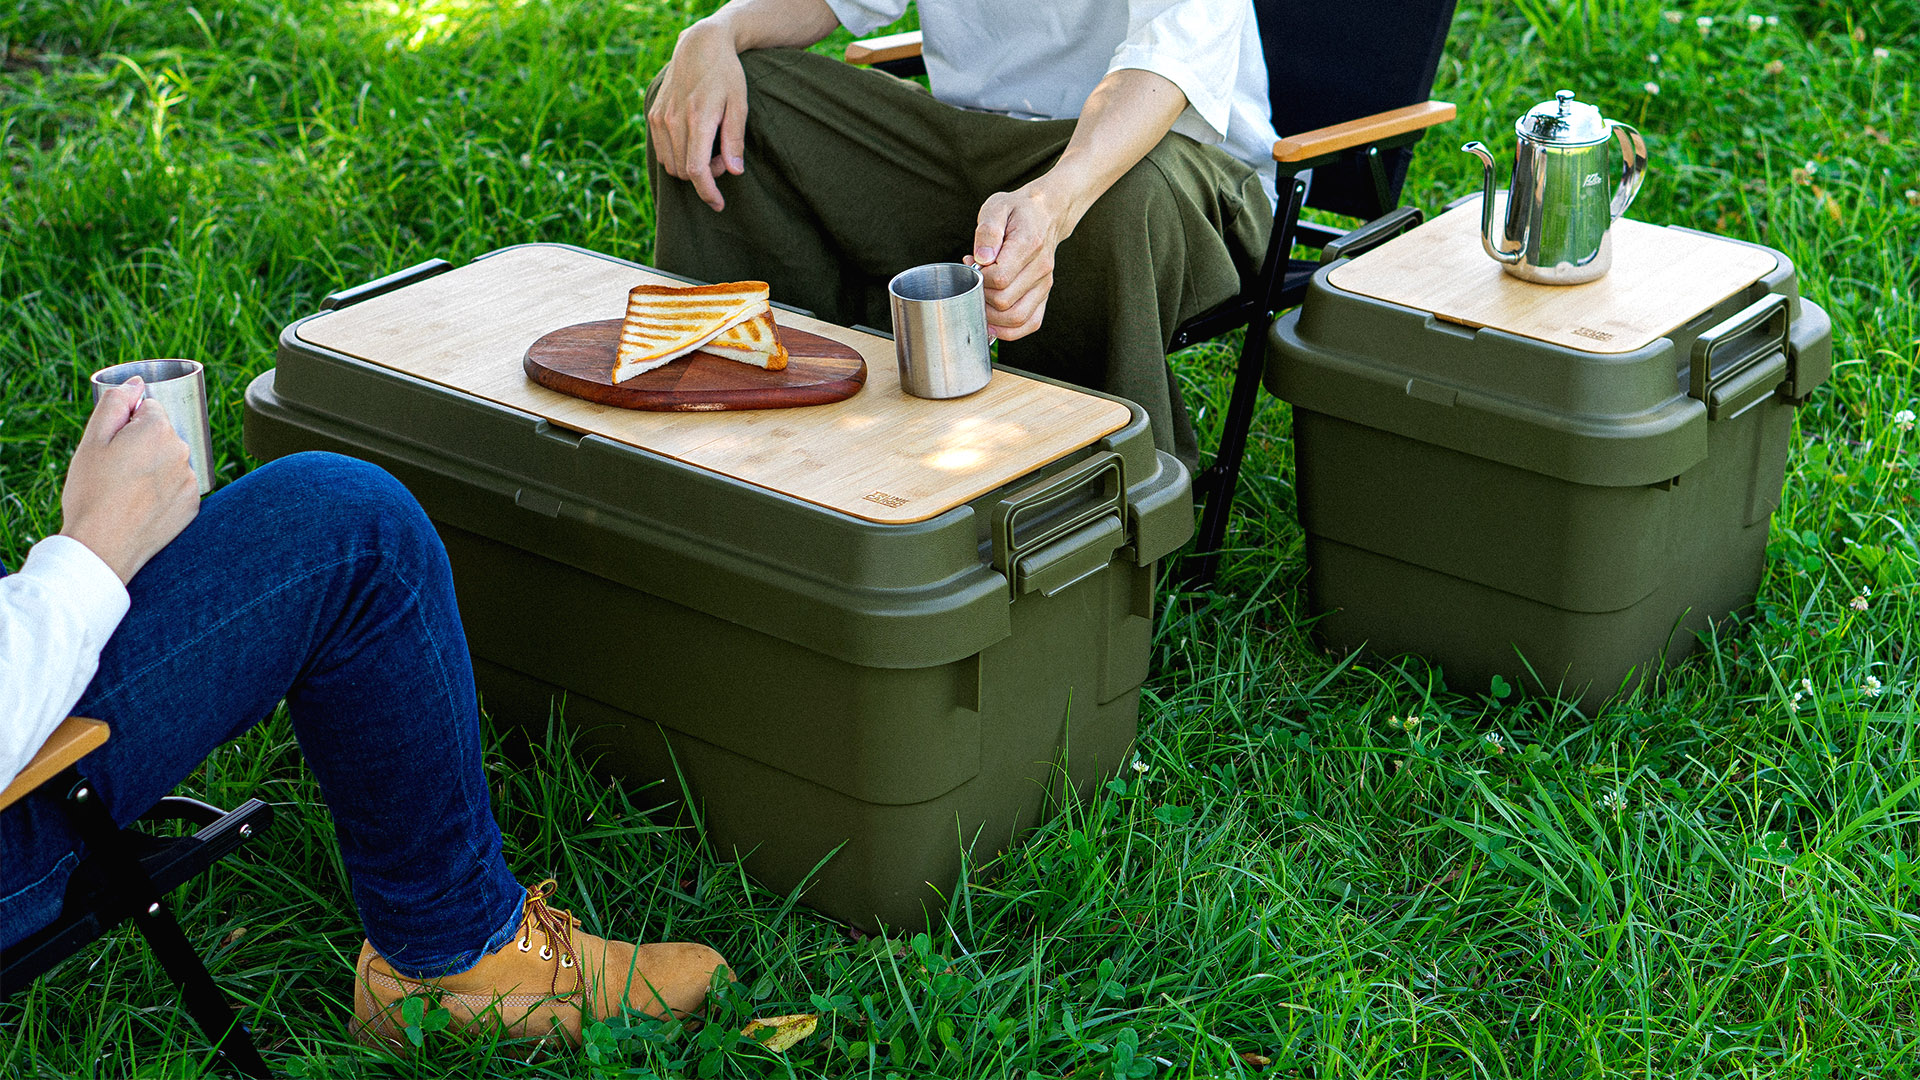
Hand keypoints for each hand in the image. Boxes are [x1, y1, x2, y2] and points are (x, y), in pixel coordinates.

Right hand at [59, 379, 199, 584]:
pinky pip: (178, 487)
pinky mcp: (194, 504)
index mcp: (158, 429)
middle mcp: (183, 451)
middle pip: (162, 435)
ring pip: (170, 461)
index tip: (112, 446)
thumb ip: (116, 404)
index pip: (149, 409)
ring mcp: (191, 479)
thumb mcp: (93, 441)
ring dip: (154, 468)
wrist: (102, 546)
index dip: (126, 425)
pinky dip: (163, 491)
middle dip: (141, 445)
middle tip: (116, 471)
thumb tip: (138, 383)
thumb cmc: (92, 491)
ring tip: (127, 490)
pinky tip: (142, 505)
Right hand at [647, 20, 749, 211]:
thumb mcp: (739, 104)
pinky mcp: (652, 115)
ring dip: (691, 168)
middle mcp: (672, 120)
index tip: (719, 204)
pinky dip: (678, 157)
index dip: (708, 192)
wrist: (699, 45)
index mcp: (697, 118)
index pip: (696, 170)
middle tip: (725, 157)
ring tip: (712, 148)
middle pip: (685, 172)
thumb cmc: (726, 74)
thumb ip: (734, 139)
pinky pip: (663, 152)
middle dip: (706, 175)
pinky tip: (695, 142)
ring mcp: (659, 118)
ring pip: (671, 166)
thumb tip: (734, 172)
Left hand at [966, 182, 1071, 340]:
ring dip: (991, 315)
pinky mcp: (1044, 296)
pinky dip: (1009, 330)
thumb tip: (982, 259)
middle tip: (973, 281)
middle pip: (1004, 302)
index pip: (1000, 278)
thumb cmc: (1017, 212)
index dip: (979, 278)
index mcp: (1029, 245)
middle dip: (980, 296)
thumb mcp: (997, 207)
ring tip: (981, 297)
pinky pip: (1030, 324)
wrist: (1046, 214)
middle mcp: (1041, 269)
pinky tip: (992, 321)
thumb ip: (987, 231)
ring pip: (1016, 318)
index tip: (971, 265)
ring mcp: (1045, 285)